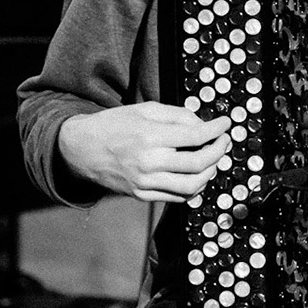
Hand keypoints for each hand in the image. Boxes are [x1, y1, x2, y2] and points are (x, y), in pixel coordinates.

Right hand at [57, 103, 231, 203]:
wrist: (81, 149)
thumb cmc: (113, 125)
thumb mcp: (144, 110)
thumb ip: (177, 116)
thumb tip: (204, 125)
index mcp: (149, 137)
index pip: (195, 136)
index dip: (217, 130)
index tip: (226, 124)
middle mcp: (149, 163)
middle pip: (199, 164)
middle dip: (219, 152)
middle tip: (223, 141)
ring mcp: (145, 183)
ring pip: (192, 186)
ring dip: (210, 172)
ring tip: (212, 159)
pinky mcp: (142, 195)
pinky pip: (177, 197)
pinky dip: (193, 187)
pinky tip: (197, 175)